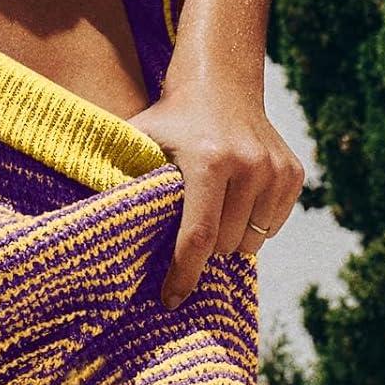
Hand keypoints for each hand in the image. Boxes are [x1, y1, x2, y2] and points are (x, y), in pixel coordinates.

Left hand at [124, 76, 305, 309]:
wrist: (220, 84)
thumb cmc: (170, 119)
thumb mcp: (139, 138)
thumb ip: (118, 174)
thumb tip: (91, 224)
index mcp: (209, 160)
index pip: (198, 235)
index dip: (184, 274)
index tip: (170, 300)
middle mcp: (249, 165)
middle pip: (226, 243)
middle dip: (204, 253)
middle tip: (185, 240)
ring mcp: (275, 170)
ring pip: (252, 240)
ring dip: (230, 242)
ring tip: (210, 218)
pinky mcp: (293, 174)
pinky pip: (272, 226)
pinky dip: (253, 227)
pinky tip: (234, 204)